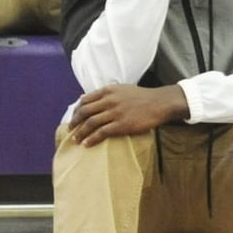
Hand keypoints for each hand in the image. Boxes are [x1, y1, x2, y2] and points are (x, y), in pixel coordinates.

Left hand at [69, 84, 187, 145]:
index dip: (76, 110)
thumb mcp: (122, 89)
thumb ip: (104, 93)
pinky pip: (102, 133)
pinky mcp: (122, 124)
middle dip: (75, 122)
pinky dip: (92, 139)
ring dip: (80, 132)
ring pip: (91, 123)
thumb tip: (83, 98)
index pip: (85, 100)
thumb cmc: (143, 97)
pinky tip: (87, 144)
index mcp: (109, 91)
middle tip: (71, 130)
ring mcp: (116, 113)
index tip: (74, 118)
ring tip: (76, 139)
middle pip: (85, 112)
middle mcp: (110, 100)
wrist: (161, 103)